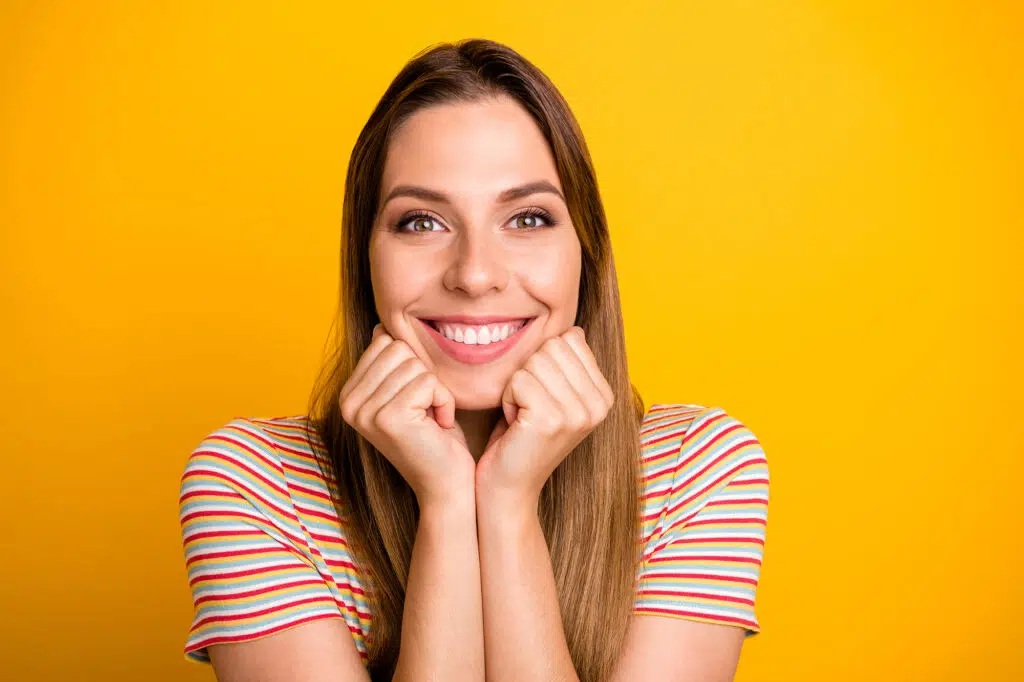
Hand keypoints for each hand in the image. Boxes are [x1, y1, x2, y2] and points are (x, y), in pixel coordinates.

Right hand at [339, 323, 474, 506]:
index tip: (415, 400)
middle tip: (425, 410)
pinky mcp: (388, 418)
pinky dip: (444, 401)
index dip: (412, 365)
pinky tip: (438, 426)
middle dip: (424, 375)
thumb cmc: (433, 436)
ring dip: (436, 391)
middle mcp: (348, 403)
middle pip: (399, 348)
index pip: (385, 341)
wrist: (446, 483)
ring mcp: (365, 411)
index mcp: (348, 394)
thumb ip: (390, 364)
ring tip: (431, 419)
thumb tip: (380, 328)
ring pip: (415, 364)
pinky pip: (428, 382)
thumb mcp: (406, 393)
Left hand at [475, 326, 614, 506]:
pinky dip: (507, 398)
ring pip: (533, 362)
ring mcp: (578, 413)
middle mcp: (598, 405)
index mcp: (604, 396)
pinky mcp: (551, 419)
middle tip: (529, 408)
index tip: (542, 397)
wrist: (510, 487)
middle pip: (551, 347)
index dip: (543, 363)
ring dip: (516, 386)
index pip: (569, 339)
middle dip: (529, 373)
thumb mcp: (554, 396)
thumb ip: (567, 365)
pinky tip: (515, 424)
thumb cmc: (523, 436)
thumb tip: (574, 331)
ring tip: (523, 416)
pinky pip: (518, 379)